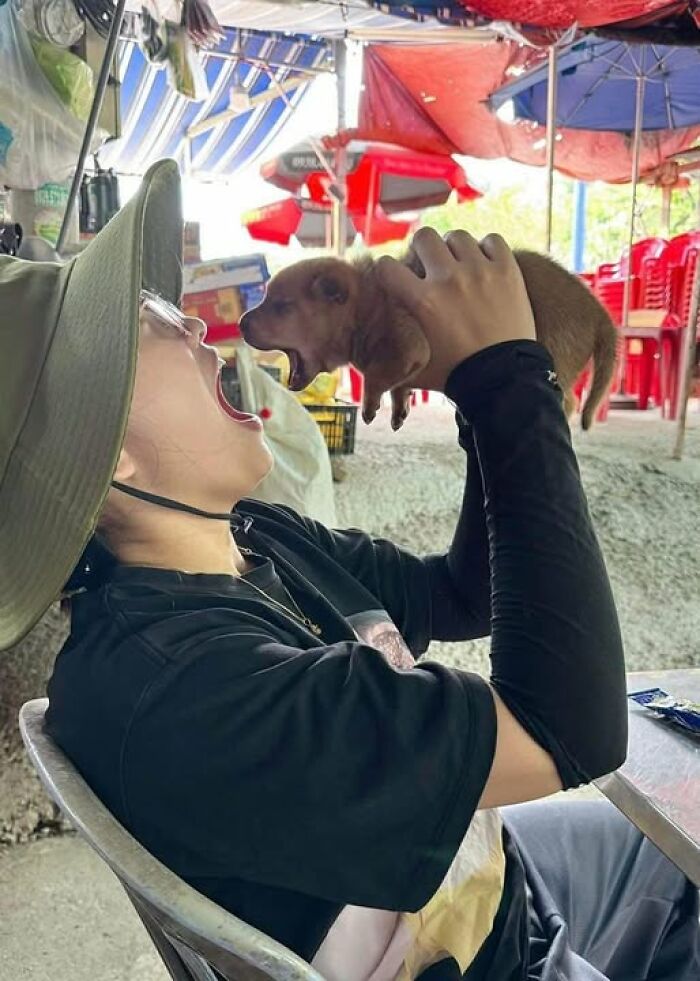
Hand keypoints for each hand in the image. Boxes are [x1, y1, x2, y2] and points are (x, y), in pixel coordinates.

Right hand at [376, 228, 535, 392]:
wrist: (504, 381)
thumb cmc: (457, 377)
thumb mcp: (414, 366)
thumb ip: (392, 356)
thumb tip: (371, 365)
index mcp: (422, 302)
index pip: (388, 266)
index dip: (387, 270)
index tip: (394, 276)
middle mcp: (448, 279)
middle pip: (424, 237)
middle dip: (422, 250)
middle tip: (429, 265)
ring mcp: (480, 271)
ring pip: (458, 236)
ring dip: (454, 249)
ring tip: (459, 265)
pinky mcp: (507, 271)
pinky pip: (492, 240)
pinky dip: (486, 249)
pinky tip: (484, 265)